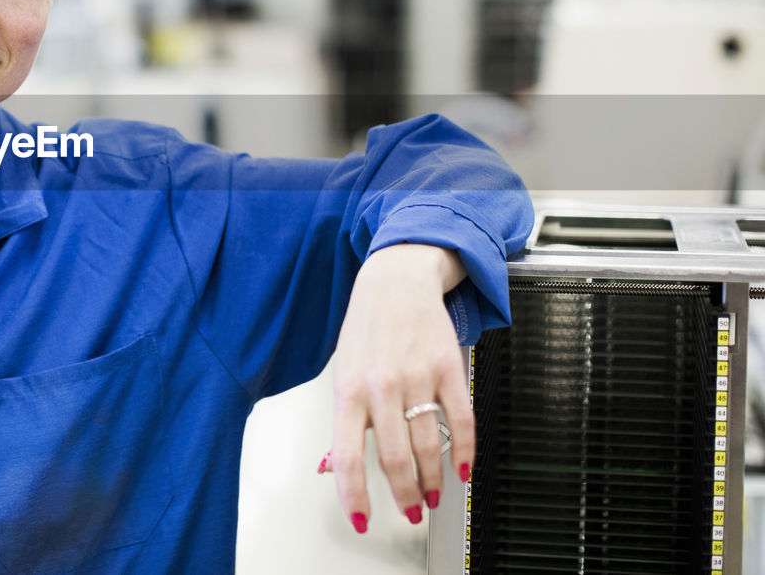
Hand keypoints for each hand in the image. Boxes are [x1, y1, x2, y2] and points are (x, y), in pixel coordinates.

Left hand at [318, 243, 471, 532]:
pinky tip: (461, 469)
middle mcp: (381, 386)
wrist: (396, 280)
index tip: (362, 518)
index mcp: (349, 390)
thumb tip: (334, 466)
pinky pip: (462, 420)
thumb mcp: (343, 371)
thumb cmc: (366, 329)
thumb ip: (344, 420)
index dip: (354, 494)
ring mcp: (416, 377)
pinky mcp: (448, 368)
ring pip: (428, 445)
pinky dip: (465, 451)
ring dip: (433, 480)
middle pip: (394, 458)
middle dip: (404, 494)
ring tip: (433, 495)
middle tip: (410, 510)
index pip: (346, 456)